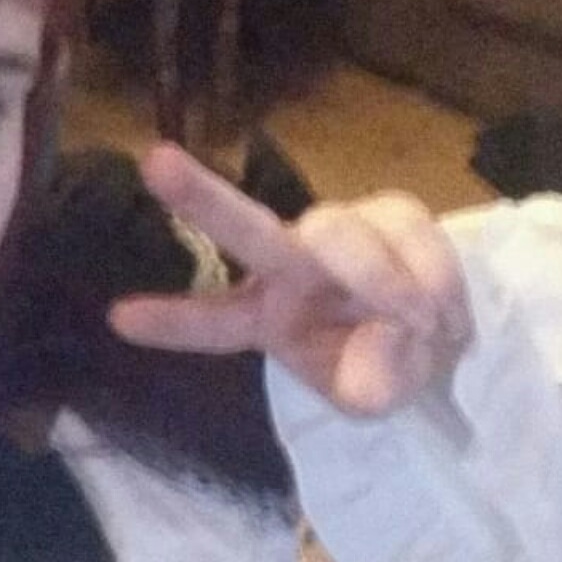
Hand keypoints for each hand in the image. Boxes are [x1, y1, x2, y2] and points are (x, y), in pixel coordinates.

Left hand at [109, 144, 473, 415]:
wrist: (443, 335)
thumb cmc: (384, 366)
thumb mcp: (375, 399)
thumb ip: (374, 384)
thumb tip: (390, 337)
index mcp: (265, 318)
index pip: (212, 321)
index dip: (172, 320)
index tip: (118, 319)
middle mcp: (289, 266)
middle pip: (246, 230)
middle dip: (201, 200)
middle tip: (154, 162)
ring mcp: (339, 230)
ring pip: (342, 237)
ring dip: (383, 284)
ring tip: (419, 324)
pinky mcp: (390, 210)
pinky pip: (409, 235)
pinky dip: (432, 277)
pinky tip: (440, 309)